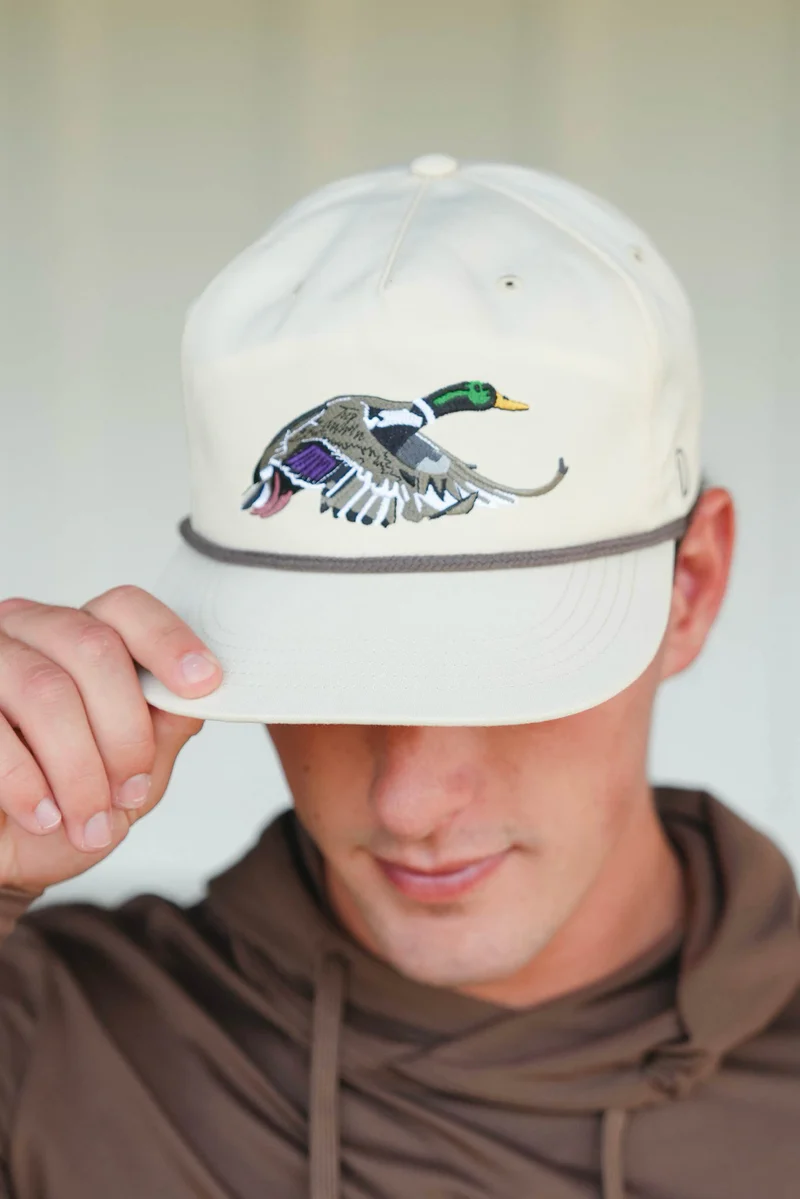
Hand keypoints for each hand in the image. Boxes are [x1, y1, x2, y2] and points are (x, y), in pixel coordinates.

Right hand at [0, 587, 222, 895]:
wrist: (1, 858)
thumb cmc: (60, 811)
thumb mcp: (127, 778)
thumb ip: (162, 731)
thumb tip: (201, 697)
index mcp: (79, 639)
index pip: (126, 609)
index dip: (168, 641)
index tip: (203, 683)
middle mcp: (28, 634)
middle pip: (93, 648)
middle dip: (125, 731)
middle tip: (131, 791)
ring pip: (46, 689)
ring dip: (78, 767)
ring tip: (88, 821)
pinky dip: (26, 781)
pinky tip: (43, 814)